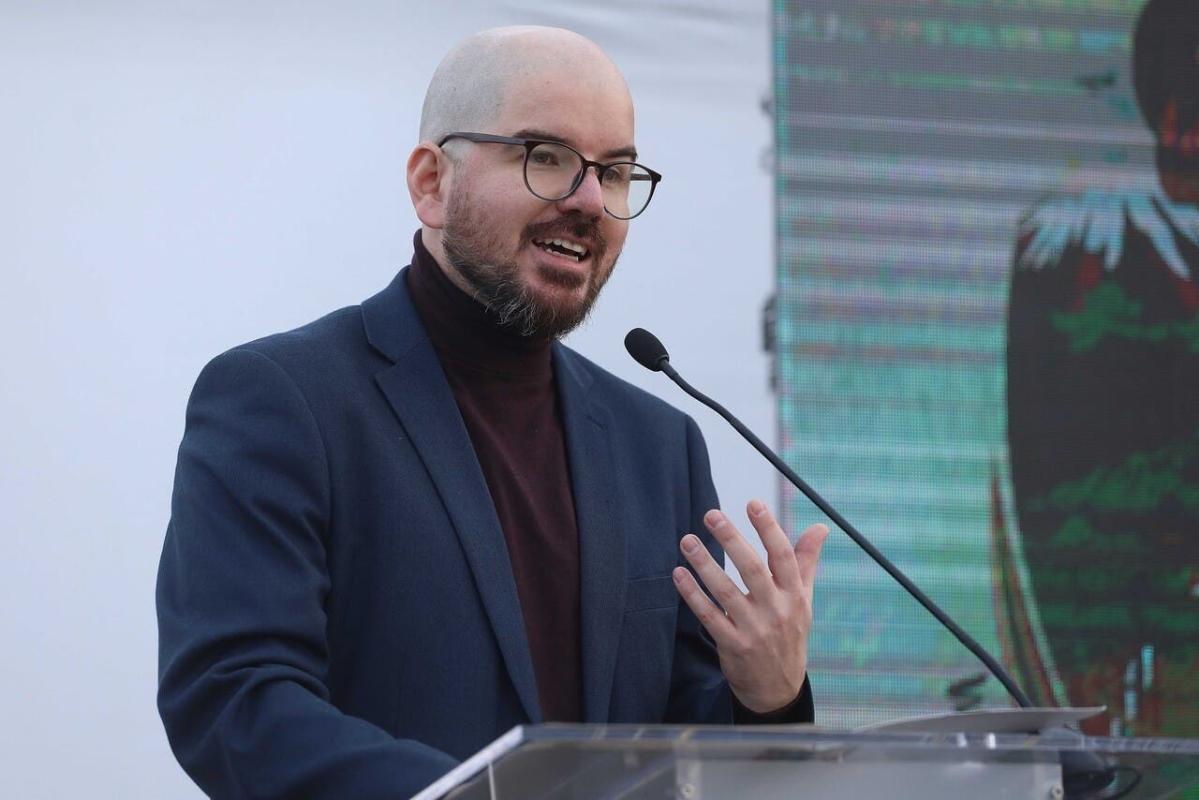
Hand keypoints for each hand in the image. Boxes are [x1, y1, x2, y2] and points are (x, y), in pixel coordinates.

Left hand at [672, 500, 827, 713]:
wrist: (778, 689)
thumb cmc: (789, 634)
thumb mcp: (803, 600)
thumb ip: (806, 562)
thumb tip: (821, 528)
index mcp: (795, 596)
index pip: (783, 557)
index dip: (768, 529)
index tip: (752, 503)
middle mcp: (776, 611)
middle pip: (753, 569)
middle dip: (732, 539)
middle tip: (711, 514)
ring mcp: (754, 630)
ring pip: (725, 592)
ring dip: (704, 564)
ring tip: (686, 540)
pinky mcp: (732, 645)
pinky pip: (709, 616)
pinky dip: (692, 594)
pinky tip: (678, 573)